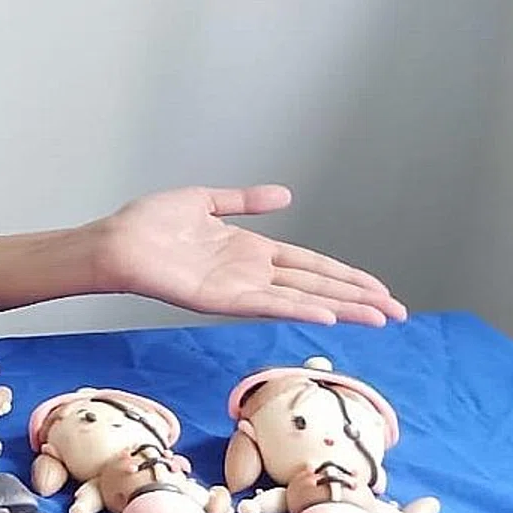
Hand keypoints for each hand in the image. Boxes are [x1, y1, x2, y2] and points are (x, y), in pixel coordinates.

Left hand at [93, 185, 404, 326]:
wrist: (115, 241)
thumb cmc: (149, 224)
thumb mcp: (205, 202)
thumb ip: (245, 201)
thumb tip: (285, 195)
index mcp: (250, 250)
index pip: (310, 265)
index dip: (346, 276)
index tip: (379, 289)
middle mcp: (250, 273)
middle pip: (315, 286)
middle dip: (357, 299)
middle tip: (397, 312)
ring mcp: (238, 288)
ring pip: (300, 299)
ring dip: (339, 308)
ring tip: (377, 317)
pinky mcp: (220, 299)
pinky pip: (265, 304)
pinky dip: (296, 308)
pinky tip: (325, 313)